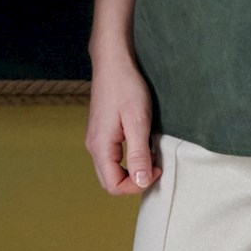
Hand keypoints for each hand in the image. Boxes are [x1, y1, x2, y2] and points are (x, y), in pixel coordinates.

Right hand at [86, 50, 160, 197]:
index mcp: (100, 147)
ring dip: (131, 171)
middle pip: (109, 181)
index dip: (137, 185)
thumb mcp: (138, 122)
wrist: (113, 64)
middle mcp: (93, 147)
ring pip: (110, 170)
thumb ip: (138, 154)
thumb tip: (142, 182)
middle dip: (133, 182)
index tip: (156, 169)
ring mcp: (96, 140)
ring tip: (150, 154)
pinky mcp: (101, 133)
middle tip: (154, 166)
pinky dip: (128, 160)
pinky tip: (141, 145)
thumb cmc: (126, 89)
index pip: (114, 185)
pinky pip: (111, 158)